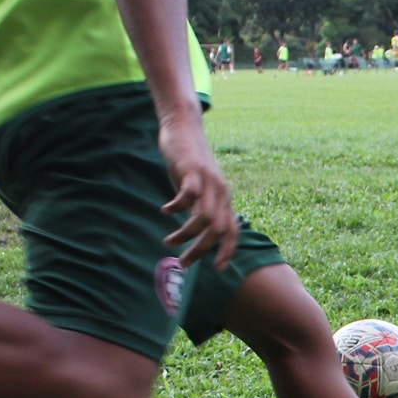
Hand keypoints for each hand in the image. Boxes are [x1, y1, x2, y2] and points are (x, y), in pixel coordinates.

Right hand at [158, 112, 238, 270]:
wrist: (184, 128)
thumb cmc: (189, 163)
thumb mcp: (199, 189)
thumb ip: (199, 208)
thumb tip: (194, 234)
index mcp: (225, 200)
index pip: (233, 232)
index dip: (227, 251)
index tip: (217, 269)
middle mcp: (221, 193)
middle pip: (217, 231)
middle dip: (201, 251)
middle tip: (183, 262)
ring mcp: (208, 182)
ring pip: (204, 219)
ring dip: (186, 235)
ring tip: (169, 241)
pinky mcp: (192, 171)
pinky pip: (188, 196)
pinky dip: (176, 208)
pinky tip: (164, 210)